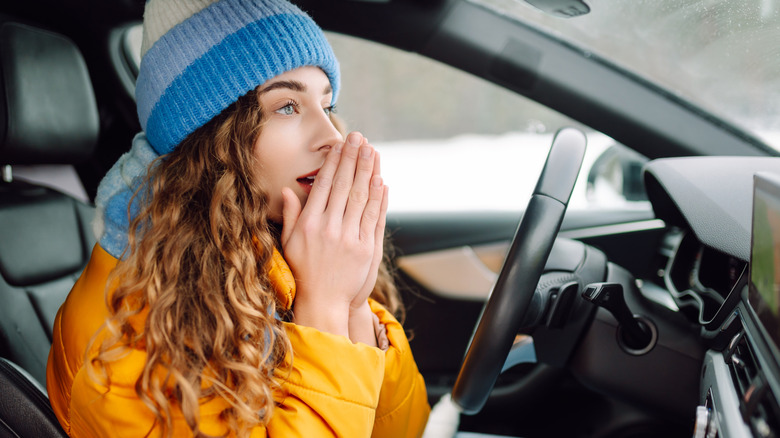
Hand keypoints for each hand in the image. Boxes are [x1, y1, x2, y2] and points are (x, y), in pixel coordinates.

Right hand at [281, 132, 387, 336]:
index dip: (334, 162)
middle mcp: (330, 228)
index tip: (340, 144)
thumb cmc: (304, 272)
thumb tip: (287, 191)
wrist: (323, 303)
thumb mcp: (289, 243)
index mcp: (310, 224)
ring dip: (368, 172)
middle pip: (345, 186)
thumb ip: (291, 215)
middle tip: (359, 137)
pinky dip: (379, 198)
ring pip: (362, 198)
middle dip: (352, 159)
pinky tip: (381, 180)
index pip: (324, 185)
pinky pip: (374, 218)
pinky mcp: (366, 250)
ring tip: (372, 151)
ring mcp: (349, 238)